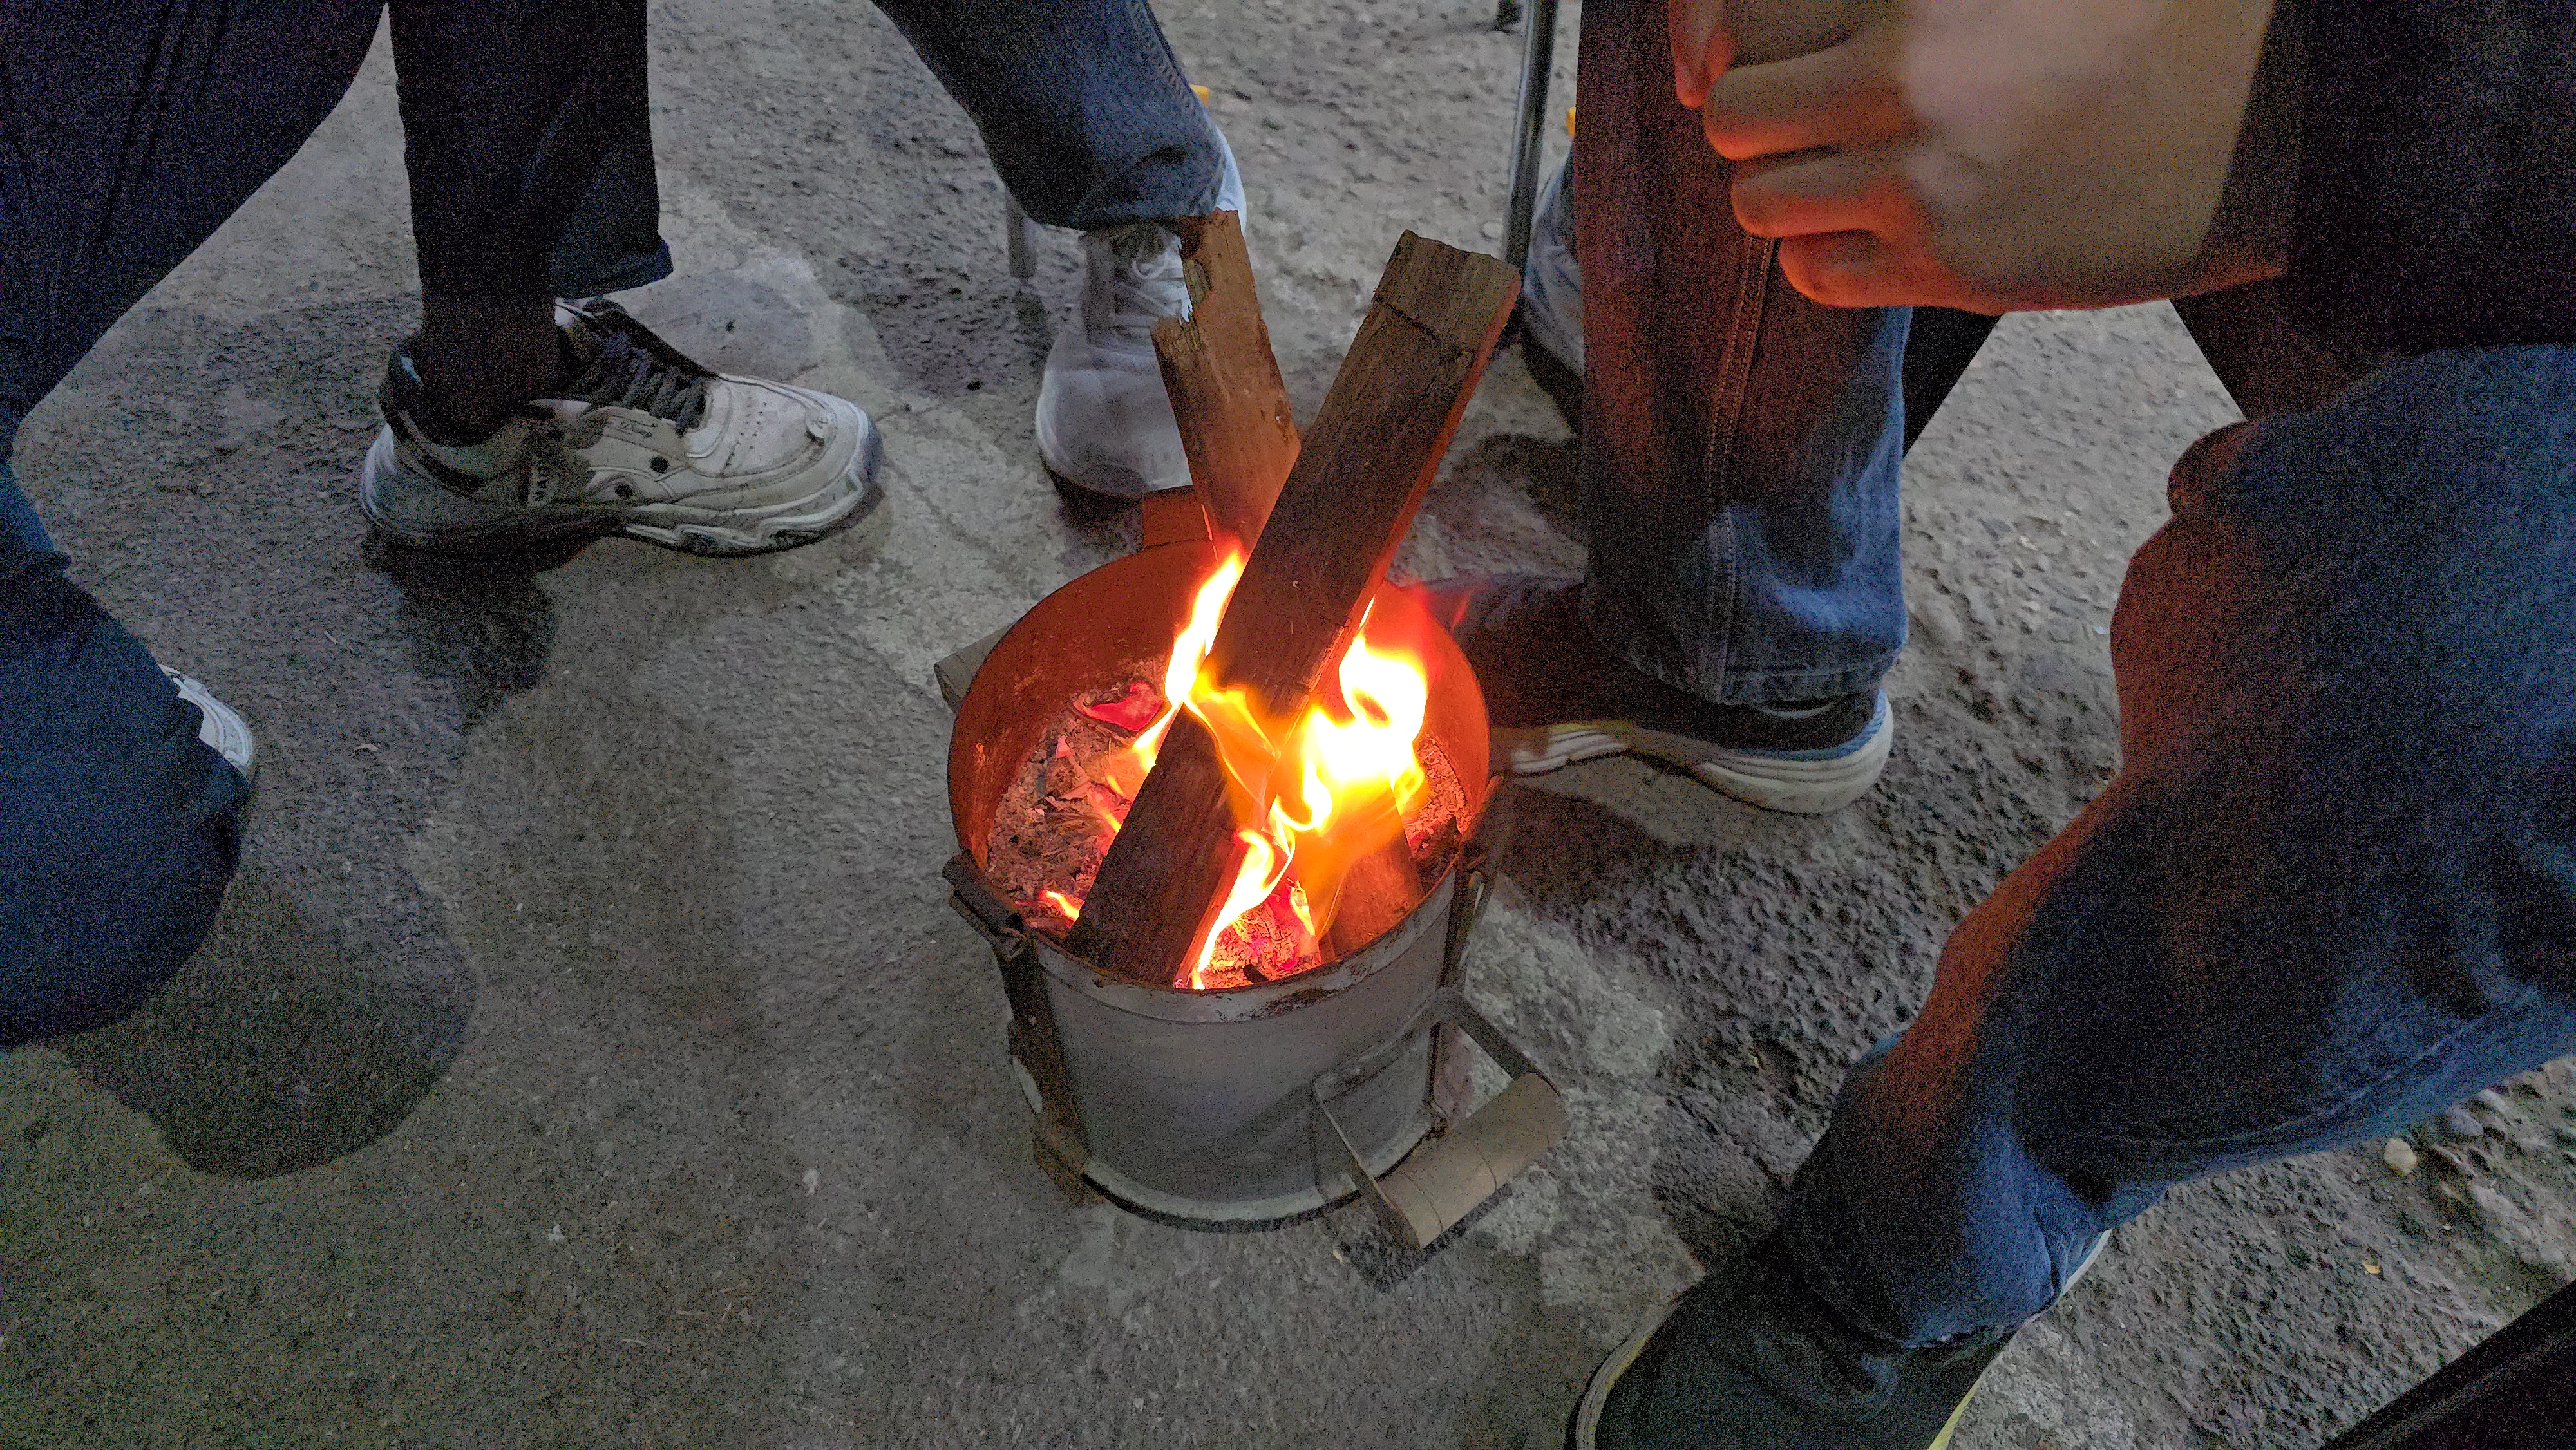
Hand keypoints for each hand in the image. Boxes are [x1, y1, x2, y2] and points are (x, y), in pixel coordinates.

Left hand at [1675, 0, 2291, 311]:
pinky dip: (1829, 255)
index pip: (1748, 17)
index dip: (1753, 40)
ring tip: (1850, 174)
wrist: (2275, 120)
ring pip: (1759, 201)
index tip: (1787, 55)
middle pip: (1732, 114)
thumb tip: (1787, 29)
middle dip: (1759, 120)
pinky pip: (1816, 274)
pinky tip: (1884, 227)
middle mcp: (1897, 79)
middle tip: (1811, 121)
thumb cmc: (2158, 21)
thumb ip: (1905, 1)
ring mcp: (1917, 180)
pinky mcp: (1949, 266)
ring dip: (1789, 190)